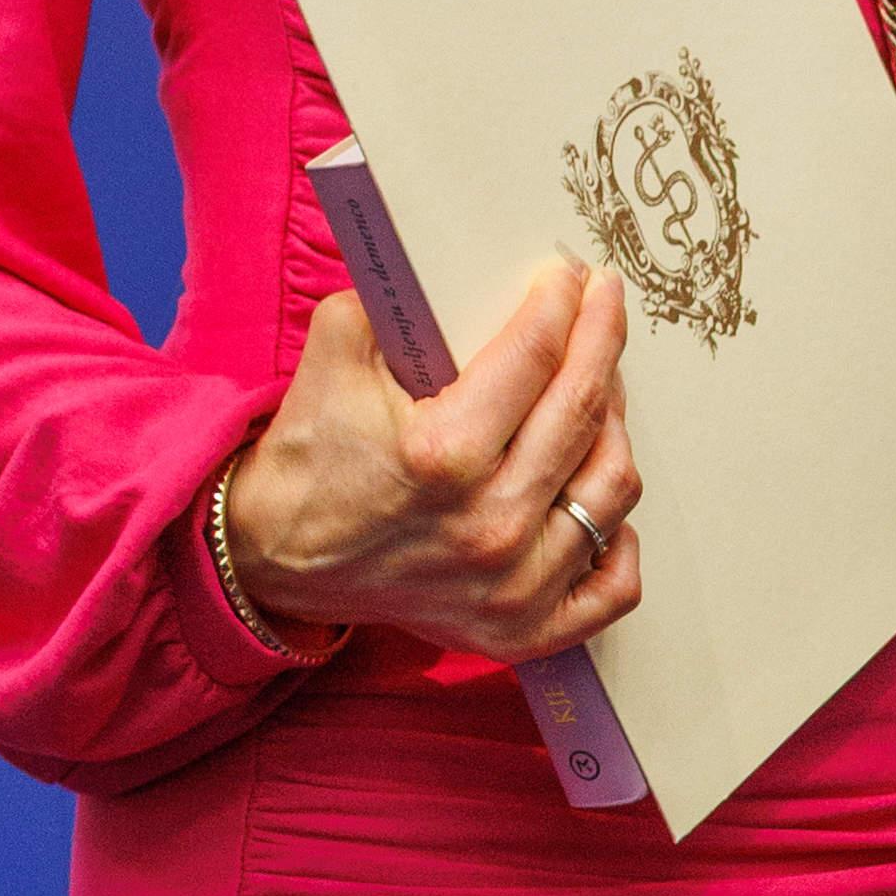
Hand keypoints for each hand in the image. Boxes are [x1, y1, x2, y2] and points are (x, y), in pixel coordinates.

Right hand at [223, 253, 641, 655]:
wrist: (276, 557)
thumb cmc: (312, 453)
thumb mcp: (335, 351)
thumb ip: (392, 297)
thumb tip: (460, 263)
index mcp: (444, 455)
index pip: (536, 356)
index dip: (564, 304)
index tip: (575, 275)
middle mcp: (489, 525)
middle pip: (584, 413)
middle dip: (603, 343)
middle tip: (605, 305)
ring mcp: (513, 586)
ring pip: (611, 489)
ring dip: (615, 428)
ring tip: (598, 391)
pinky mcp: (522, 631)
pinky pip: (613, 587)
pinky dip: (620, 540)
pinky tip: (596, 494)